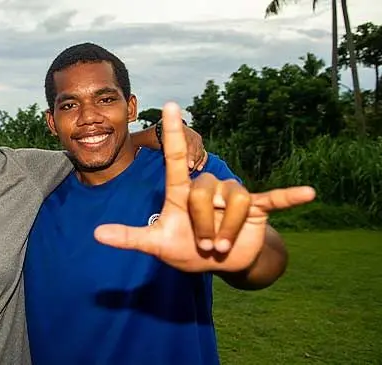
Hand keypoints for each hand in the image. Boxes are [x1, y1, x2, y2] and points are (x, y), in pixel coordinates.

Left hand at [94, 102, 314, 273]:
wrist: (215, 263)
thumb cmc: (182, 248)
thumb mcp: (155, 244)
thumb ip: (130, 237)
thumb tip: (97, 234)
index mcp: (182, 190)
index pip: (175, 156)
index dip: (172, 132)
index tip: (169, 105)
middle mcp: (208, 186)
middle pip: (204, 193)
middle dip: (203, 226)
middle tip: (203, 245)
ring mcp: (233, 196)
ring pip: (232, 202)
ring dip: (226, 232)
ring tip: (221, 246)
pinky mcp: (256, 210)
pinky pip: (272, 200)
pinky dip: (289, 197)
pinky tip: (309, 193)